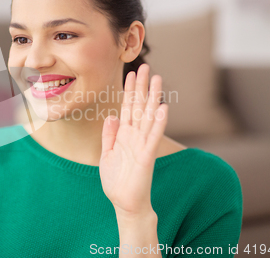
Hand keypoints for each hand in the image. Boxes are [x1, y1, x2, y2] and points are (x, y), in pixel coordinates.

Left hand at [99, 63, 167, 218]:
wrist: (124, 202)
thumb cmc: (116, 180)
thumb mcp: (106, 154)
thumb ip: (109, 135)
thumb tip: (111, 116)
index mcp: (124, 134)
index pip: (128, 107)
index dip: (129, 90)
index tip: (132, 73)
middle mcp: (135, 136)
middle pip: (139, 106)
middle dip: (142, 87)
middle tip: (147, 66)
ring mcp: (142, 144)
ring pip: (148, 116)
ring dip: (153, 98)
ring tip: (158, 79)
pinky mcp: (146, 156)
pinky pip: (153, 136)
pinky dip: (158, 122)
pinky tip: (163, 107)